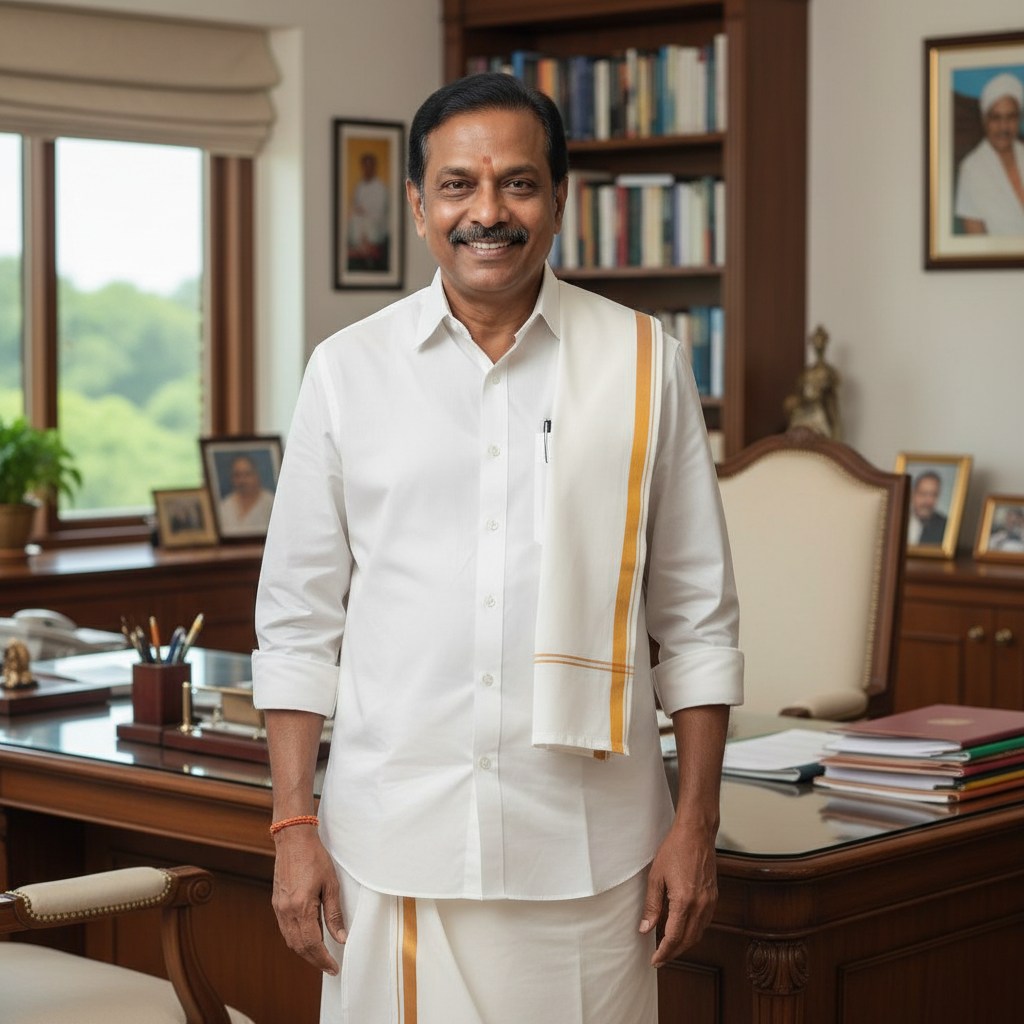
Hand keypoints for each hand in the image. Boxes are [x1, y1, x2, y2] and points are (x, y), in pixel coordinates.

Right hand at [271, 825, 345, 974]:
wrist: (293, 839)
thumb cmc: (315, 857)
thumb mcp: (331, 884)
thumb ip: (334, 914)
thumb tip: (340, 938)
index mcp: (301, 907)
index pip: (312, 944)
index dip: (323, 959)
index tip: (334, 968)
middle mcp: (286, 911)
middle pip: (299, 947)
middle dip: (314, 960)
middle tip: (329, 967)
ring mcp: (279, 907)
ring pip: (290, 940)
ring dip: (305, 952)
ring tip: (321, 956)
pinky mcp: (277, 902)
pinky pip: (285, 929)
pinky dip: (297, 939)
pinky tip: (308, 938)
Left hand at [639, 818, 718, 967]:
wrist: (696, 834)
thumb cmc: (674, 850)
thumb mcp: (656, 877)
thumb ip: (652, 905)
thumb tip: (645, 928)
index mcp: (684, 902)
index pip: (674, 937)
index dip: (663, 952)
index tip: (654, 960)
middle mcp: (700, 906)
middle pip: (688, 940)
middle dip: (673, 953)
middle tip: (660, 958)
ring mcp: (710, 902)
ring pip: (698, 934)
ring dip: (684, 944)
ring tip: (668, 946)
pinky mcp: (714, 897)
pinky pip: (704, 922)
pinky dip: (693, 931)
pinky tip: (682, 929)